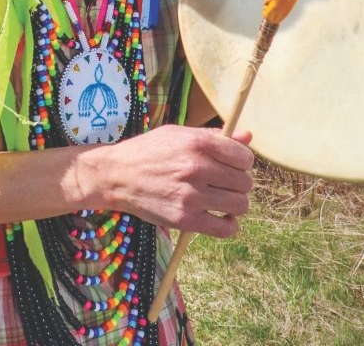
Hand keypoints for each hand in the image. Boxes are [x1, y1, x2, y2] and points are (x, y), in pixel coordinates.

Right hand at [97, 124, 253, 237]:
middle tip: (223, 183)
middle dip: (238, 183)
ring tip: (222, 199)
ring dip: (235, 203)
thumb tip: (247, 137)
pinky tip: (221, 217)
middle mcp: (197, 168)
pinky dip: (229, 225)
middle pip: (244, 182)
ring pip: (240, 205)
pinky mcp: (185, 219)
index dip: (242, 161)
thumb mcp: (179, 133)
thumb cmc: (148, 151)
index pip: (244, 157)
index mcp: (198, 143)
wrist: (116, 175)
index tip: (232, 165)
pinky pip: (225, 229)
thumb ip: (214, 136)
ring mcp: (192, 195)